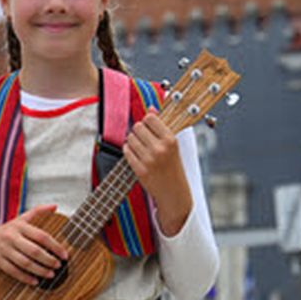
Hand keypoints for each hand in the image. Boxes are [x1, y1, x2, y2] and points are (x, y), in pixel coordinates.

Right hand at [0, 204, 67, 285]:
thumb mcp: (20, 219)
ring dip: (40, 270)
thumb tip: (55, 206)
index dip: (55, 246)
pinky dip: (25, 277)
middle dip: (49, 260)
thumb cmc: (5, 231)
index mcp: (19, 225)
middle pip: (34, 251)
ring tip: (50, 274)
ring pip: (24, 262)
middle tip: (58, 266)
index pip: (41, 236)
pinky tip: (35, 281)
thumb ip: (37, 211)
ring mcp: (3, 248)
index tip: (65, 255)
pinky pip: (13, 271)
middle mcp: (11, 236)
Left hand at [123, 110, 191, 235]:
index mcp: (171, 140)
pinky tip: (136, 154)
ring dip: (132, 141)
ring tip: (140, 147)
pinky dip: (128, 150)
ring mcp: (149, 160)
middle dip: (138, 131)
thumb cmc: (173, 166)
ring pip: (130, 138)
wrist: (173, 191)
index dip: (147, 121)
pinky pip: (126, 151)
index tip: (150, 127)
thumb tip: (151, 108)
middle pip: (137, 127)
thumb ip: (161, 125)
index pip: (150, 118)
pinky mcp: (140, 169)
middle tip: (143, 138)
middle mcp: (160, 149)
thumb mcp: (173, 144)